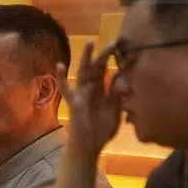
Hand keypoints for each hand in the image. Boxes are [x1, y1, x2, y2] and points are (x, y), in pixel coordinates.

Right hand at [58, 41, 121, 156]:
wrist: (90, 146)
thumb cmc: (102, 130)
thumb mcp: (116, 111)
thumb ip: (119, 97)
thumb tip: (127, 81)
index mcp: (103, 90)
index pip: (110, 70)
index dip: (118, 60)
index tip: (129, 48)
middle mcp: (92, 88)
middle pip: (98, 67)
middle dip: (105, 54)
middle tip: (116, 41)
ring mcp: (82, 93)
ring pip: (84, 72)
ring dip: (86, 57)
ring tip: (90, 42)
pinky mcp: (75, 102)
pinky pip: (67, 89)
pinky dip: (61, 78)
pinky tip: (59, 66)